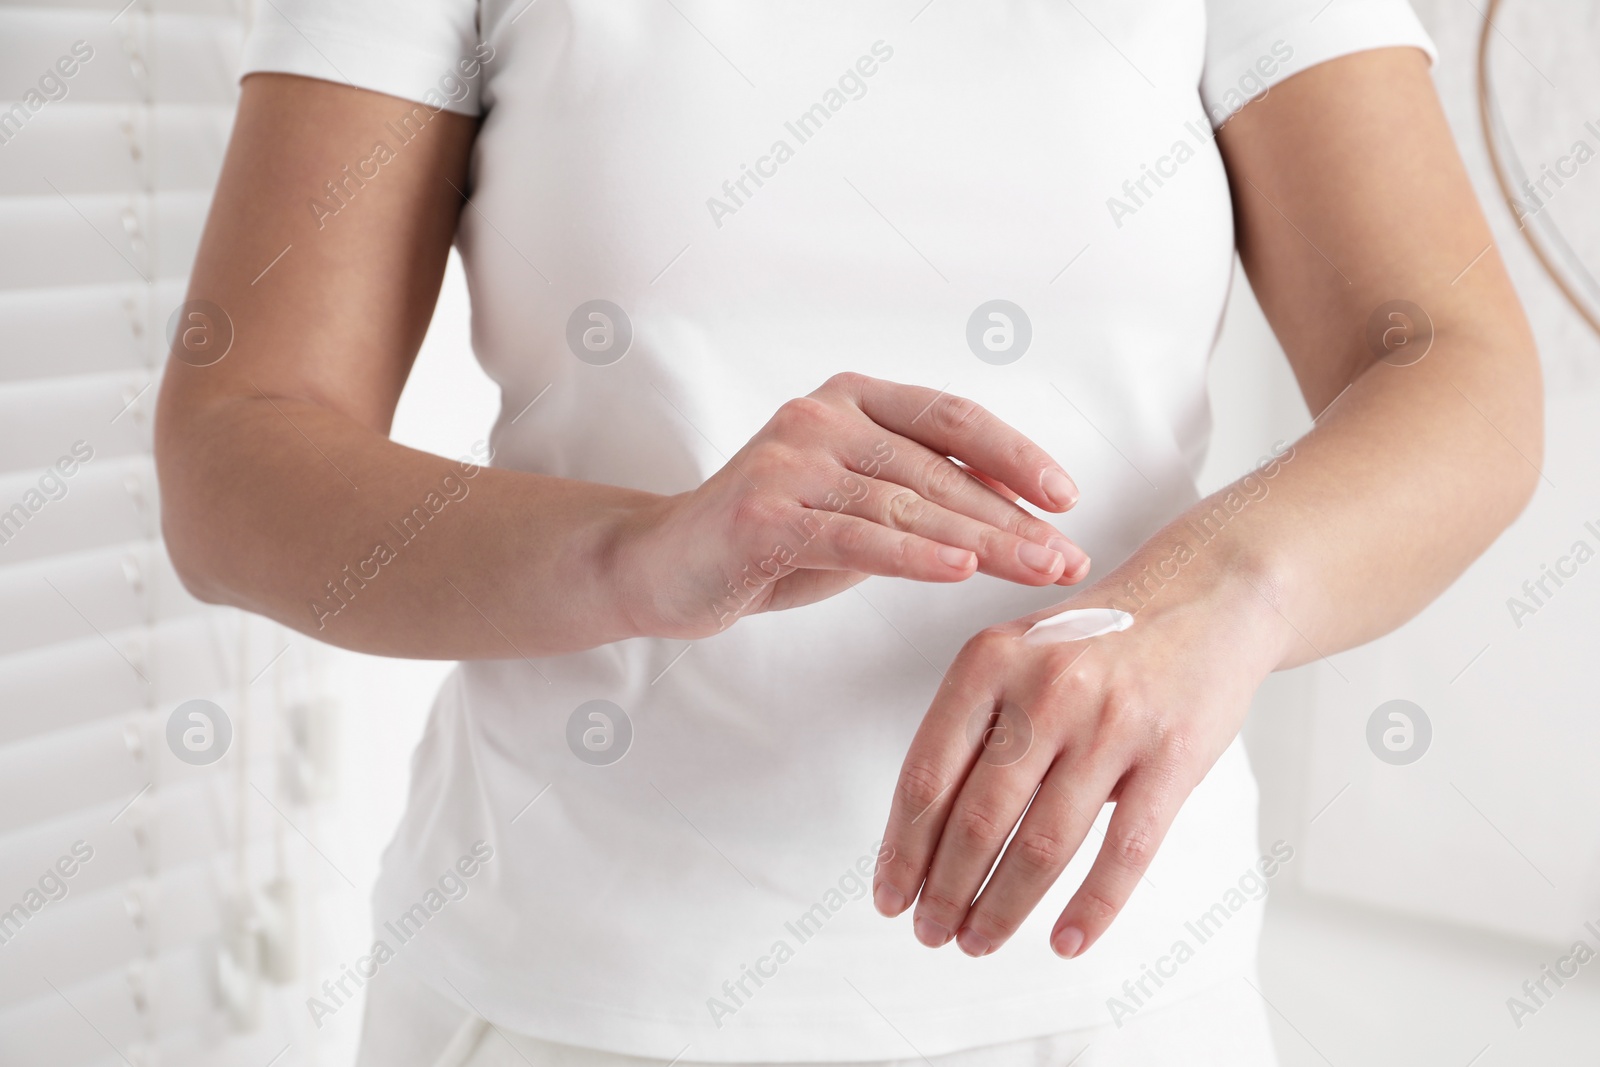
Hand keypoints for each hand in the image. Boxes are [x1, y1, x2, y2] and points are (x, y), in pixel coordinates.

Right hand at [614, 373, 1089, 637]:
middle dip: (1012, 518)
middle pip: (938, 469)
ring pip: (906, 503)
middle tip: (1067, 558)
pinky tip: (959, 571)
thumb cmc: (772, 538)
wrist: (664, 564)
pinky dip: (913, 554)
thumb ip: (921, 497)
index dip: (1015, 454)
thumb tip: (1023, 518)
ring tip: (1038, 571)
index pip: (951, 418)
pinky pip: (855, 535)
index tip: (1065, 498)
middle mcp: (821, 416)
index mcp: (851, 398)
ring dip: (982, 542)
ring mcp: (789, 461)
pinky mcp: (763, 513)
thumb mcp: (857, 507)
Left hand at [872, 551, 1285, 958]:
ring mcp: (1110, 722)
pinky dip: (1091, 908)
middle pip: (976, 818)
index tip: (889, 894)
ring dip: (1002, 907)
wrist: (1206, 594)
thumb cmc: (1099, 640)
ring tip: (979, 940)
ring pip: (1041, 844)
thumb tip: (921, 832)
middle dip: (944, 890)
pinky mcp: (1172, 755)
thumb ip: (974, 726)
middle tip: (931, 931)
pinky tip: (1064, 941)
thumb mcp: (1018, 653)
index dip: (902, 847)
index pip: (928, 774)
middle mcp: (1045, 689)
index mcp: (989, 662)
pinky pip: (1124, 851)